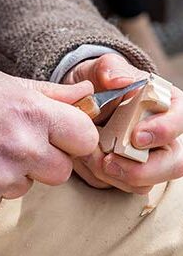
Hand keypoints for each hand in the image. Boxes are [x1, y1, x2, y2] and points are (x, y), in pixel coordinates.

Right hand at [0, 70, 97, 215]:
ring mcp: (3, 177)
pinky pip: (4, 198)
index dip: (77, 137)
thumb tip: (87, 94)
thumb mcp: (8, 85)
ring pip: (29, 185)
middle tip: (22, 144)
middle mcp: (23, 148)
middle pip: (62, 170)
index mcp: (33, 114)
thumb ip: (53, 93)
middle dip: (47, 160)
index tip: (64, 135)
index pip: (84, 137)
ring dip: (17, 172)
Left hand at [63, 54, 182, 193]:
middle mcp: (160, 135)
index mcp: (165, 106)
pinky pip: (122, 186)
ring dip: (116, 176)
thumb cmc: (99, 83)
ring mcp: (145, 157)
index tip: (137, 137)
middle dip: (143, 169)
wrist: (82, 101)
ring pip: (145, 182)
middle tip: (110, 162)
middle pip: (174, 163)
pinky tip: (87, 162)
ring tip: (90, 158)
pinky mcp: (126, 170)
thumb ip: (110, 69)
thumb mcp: (103, 70)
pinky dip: (103, 178)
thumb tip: (118, 80)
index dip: (164, 131)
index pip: (181, 120)